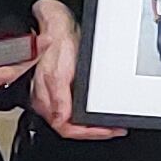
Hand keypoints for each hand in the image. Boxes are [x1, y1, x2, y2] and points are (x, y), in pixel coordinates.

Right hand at [27, 2, 121, 140]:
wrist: (57, 28)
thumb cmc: (56, 45)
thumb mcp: (58, 73)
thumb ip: (59, 98)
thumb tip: (62, 120)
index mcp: (46, 101)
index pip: (66, 128)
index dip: (88, 133)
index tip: (107, 131)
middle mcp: (50, 101)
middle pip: (71, 127)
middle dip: (93, 131)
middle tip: (114, 129)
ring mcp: (56, 95)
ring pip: (73, 119)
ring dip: (92, 125)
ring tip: (110, 125)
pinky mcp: (63, 88)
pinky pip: (75, 107)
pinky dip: (88, 113)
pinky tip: (98, 111)